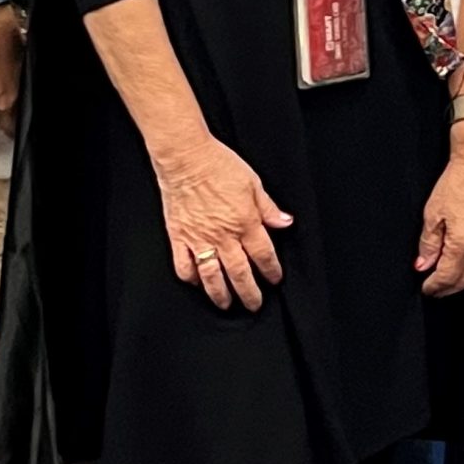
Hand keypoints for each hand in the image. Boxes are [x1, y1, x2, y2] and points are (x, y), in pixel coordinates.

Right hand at [154, 136, 291, 310]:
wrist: (186, 158)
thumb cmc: (218, 165)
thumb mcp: (253, 183)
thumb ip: (268, 207)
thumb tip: (285, 222)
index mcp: (245, 222)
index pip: (263, 255)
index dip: (271, 271)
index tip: (274, 279)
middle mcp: (223, 235)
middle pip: (240, 273)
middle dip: (249, 293)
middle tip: (254, 305)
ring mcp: (199, 239)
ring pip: (212, 277)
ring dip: (221, 294)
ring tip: (226, 304)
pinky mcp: (179, 237)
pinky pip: (184, 266)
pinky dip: (191, 278)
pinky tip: (197, 282)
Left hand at [417, 130, 463, 296]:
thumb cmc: (457, 181)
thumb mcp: (433, 212)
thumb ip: (428, 243)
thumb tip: (423, 263)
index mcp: (463, 242)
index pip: (448, 276)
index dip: (435, 286)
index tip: (427, 288)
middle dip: (449, 288)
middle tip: (436, 289)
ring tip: (451, 281)